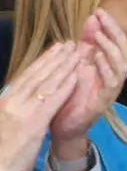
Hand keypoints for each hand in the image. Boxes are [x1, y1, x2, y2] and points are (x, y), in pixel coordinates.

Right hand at [0, 43, 81, 170]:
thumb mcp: (4, 126)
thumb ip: (14, 112)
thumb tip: (22, 107)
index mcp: (4, 101)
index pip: (25, 77)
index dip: (41, 62)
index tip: (53, 51)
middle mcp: (12, 101)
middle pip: (36, 75)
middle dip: (54, 58)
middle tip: (68, 44)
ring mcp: (22, 111)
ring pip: (46, 82)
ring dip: (63, 66)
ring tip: (76, 52)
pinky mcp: (33, 122)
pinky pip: (52, 99)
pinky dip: (65, 86)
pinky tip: (77, 76)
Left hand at [50, 11, 126, 144]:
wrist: (65, 123)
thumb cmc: (73, 92)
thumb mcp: (78, 61)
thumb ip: (87, 42)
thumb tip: (92, 18)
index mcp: (109, 64)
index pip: (117, 40)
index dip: (110, 26)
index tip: (98, 11)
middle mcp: (115, 74)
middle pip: (124, 49)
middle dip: (114, 32)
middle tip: (102, 17)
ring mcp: (112, 87)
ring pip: (121, 64)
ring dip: (110, 47)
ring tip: (100, 36)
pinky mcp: (106, 99)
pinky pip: (112, 82)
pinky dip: (106, 68)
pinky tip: (97, 57)